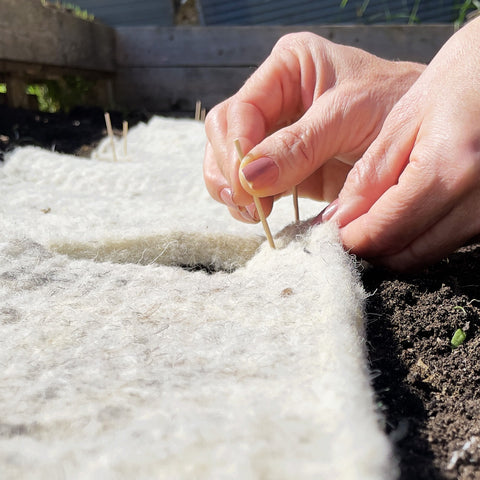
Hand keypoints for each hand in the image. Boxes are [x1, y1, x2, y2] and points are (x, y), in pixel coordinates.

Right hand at [203, 32, 423, 222]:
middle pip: (224, 133)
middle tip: (245, 201)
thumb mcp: (347, 118)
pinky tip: (258, 214)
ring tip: (251, 211)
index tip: (246, 183)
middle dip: (228, 169)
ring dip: (231, 189)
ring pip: (228, 160)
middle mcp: (274, 99)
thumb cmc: (393, 107)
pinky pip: (250, 185)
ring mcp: (275, 136)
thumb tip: (248, 177)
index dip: (237, 147)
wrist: (420, 138)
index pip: (241, 108)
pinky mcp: (282, 168)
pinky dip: (247, 202)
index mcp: (286, 69)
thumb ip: (298, 146)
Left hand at [331, 17, 479, 270]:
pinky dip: (415, 236)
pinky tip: (399, 212)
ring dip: (390, 245)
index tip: (327, 230)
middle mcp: (479, 200)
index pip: (384, 231)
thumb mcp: (406, 117)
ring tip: (366, 217)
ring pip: (425, 254)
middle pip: (406, 254)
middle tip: (342, 226)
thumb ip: (369, 174)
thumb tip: (338, 219)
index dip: (348, 238)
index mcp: (451, 169)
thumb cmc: (463, 75)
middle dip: (367, 247)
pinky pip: (445, 241)